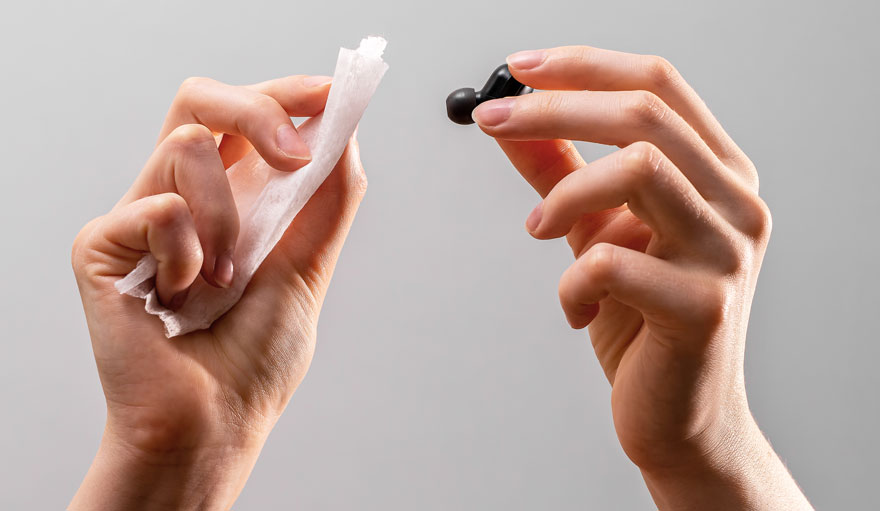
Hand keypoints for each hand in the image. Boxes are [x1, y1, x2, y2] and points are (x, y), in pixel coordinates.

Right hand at [70, 75, 366, 509]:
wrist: (216, 420)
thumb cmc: (255, 356)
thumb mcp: (308, 265)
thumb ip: (328, 199)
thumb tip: (343, 128)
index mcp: (227, 199)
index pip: (243, 118)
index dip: (284, 93)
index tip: (330, 92)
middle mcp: (179, 198)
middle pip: (199, 101)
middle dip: (256, 109)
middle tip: (294, 154)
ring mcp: (137, 219)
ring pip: (186, 147)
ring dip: (228, 217)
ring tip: (228, 277)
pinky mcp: (100, 246)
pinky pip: (155, 209)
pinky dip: (187, 255)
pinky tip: (180, 299)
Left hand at [474, 47, 811, 508]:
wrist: (681, 418)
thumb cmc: (642, 322)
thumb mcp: (597, 232)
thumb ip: (560, 174)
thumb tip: (508, 121)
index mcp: (719, 172)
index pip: (657, 83)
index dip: (584, 65)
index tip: (517, 67)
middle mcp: (737, 202)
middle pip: (644, 114)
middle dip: (553, 109)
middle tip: (491, 120)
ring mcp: (728, 253)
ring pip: (640, 169)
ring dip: (565, 193)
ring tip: (537, 229)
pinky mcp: (704, 308)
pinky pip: (615, 264)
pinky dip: (572, 283)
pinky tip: (576, 309)